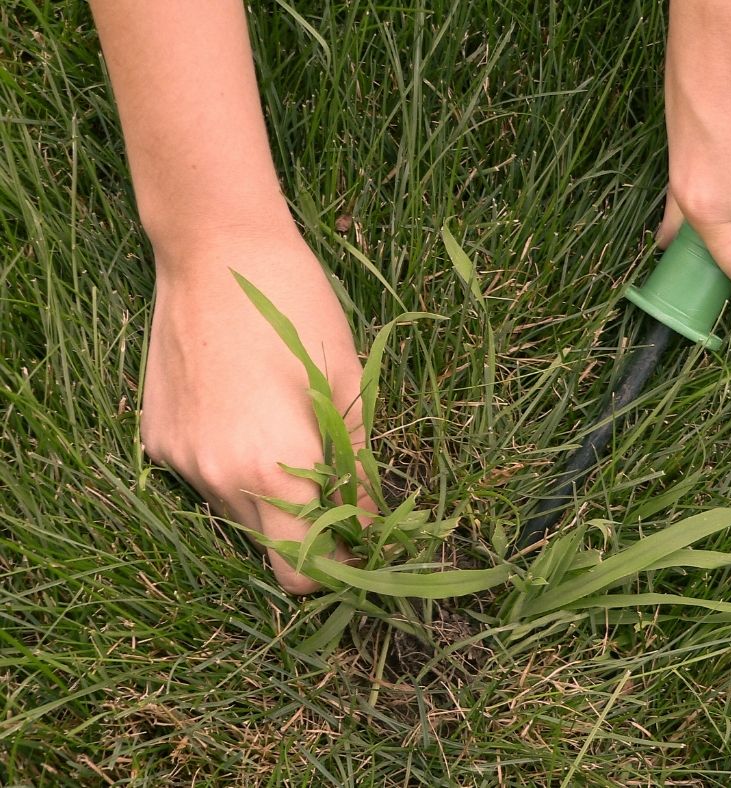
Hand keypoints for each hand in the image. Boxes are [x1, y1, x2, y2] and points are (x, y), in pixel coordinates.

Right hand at [141, 228, 373, 593]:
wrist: (213, 249)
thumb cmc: (297, 309)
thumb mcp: (347, 385)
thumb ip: (359, 468)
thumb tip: (372, 523)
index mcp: (273, 470)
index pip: (301, 572)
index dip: (336, 567)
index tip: (358, 543)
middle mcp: (217, 479)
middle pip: (268, 547)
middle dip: (306, 531)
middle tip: (333, 486)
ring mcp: (179, 460)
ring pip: (234, 513)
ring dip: (268, 496)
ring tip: (286, 434)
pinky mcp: (155, 438)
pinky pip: (203, 475)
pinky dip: (230, 465)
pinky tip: (242, 412)